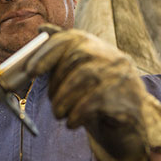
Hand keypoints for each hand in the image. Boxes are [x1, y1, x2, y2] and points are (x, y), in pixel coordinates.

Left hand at [27, 24, 160, 160]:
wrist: (130, 131)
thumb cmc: (96, 101)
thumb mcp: (75, 76)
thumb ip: (60, 56)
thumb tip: (41, 30)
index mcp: (98, 48)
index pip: (71, 38)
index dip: (47, 52)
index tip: (30, 70)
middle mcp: (113, 56)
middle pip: (77, 57)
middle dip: (56, 81)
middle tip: (50, 100)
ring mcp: (124, 75)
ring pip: (86, 76)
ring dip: (64, 98)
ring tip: (59, 114)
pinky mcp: (129, 97)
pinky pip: (97, 99)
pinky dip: (78, 112)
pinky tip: (72, 123)